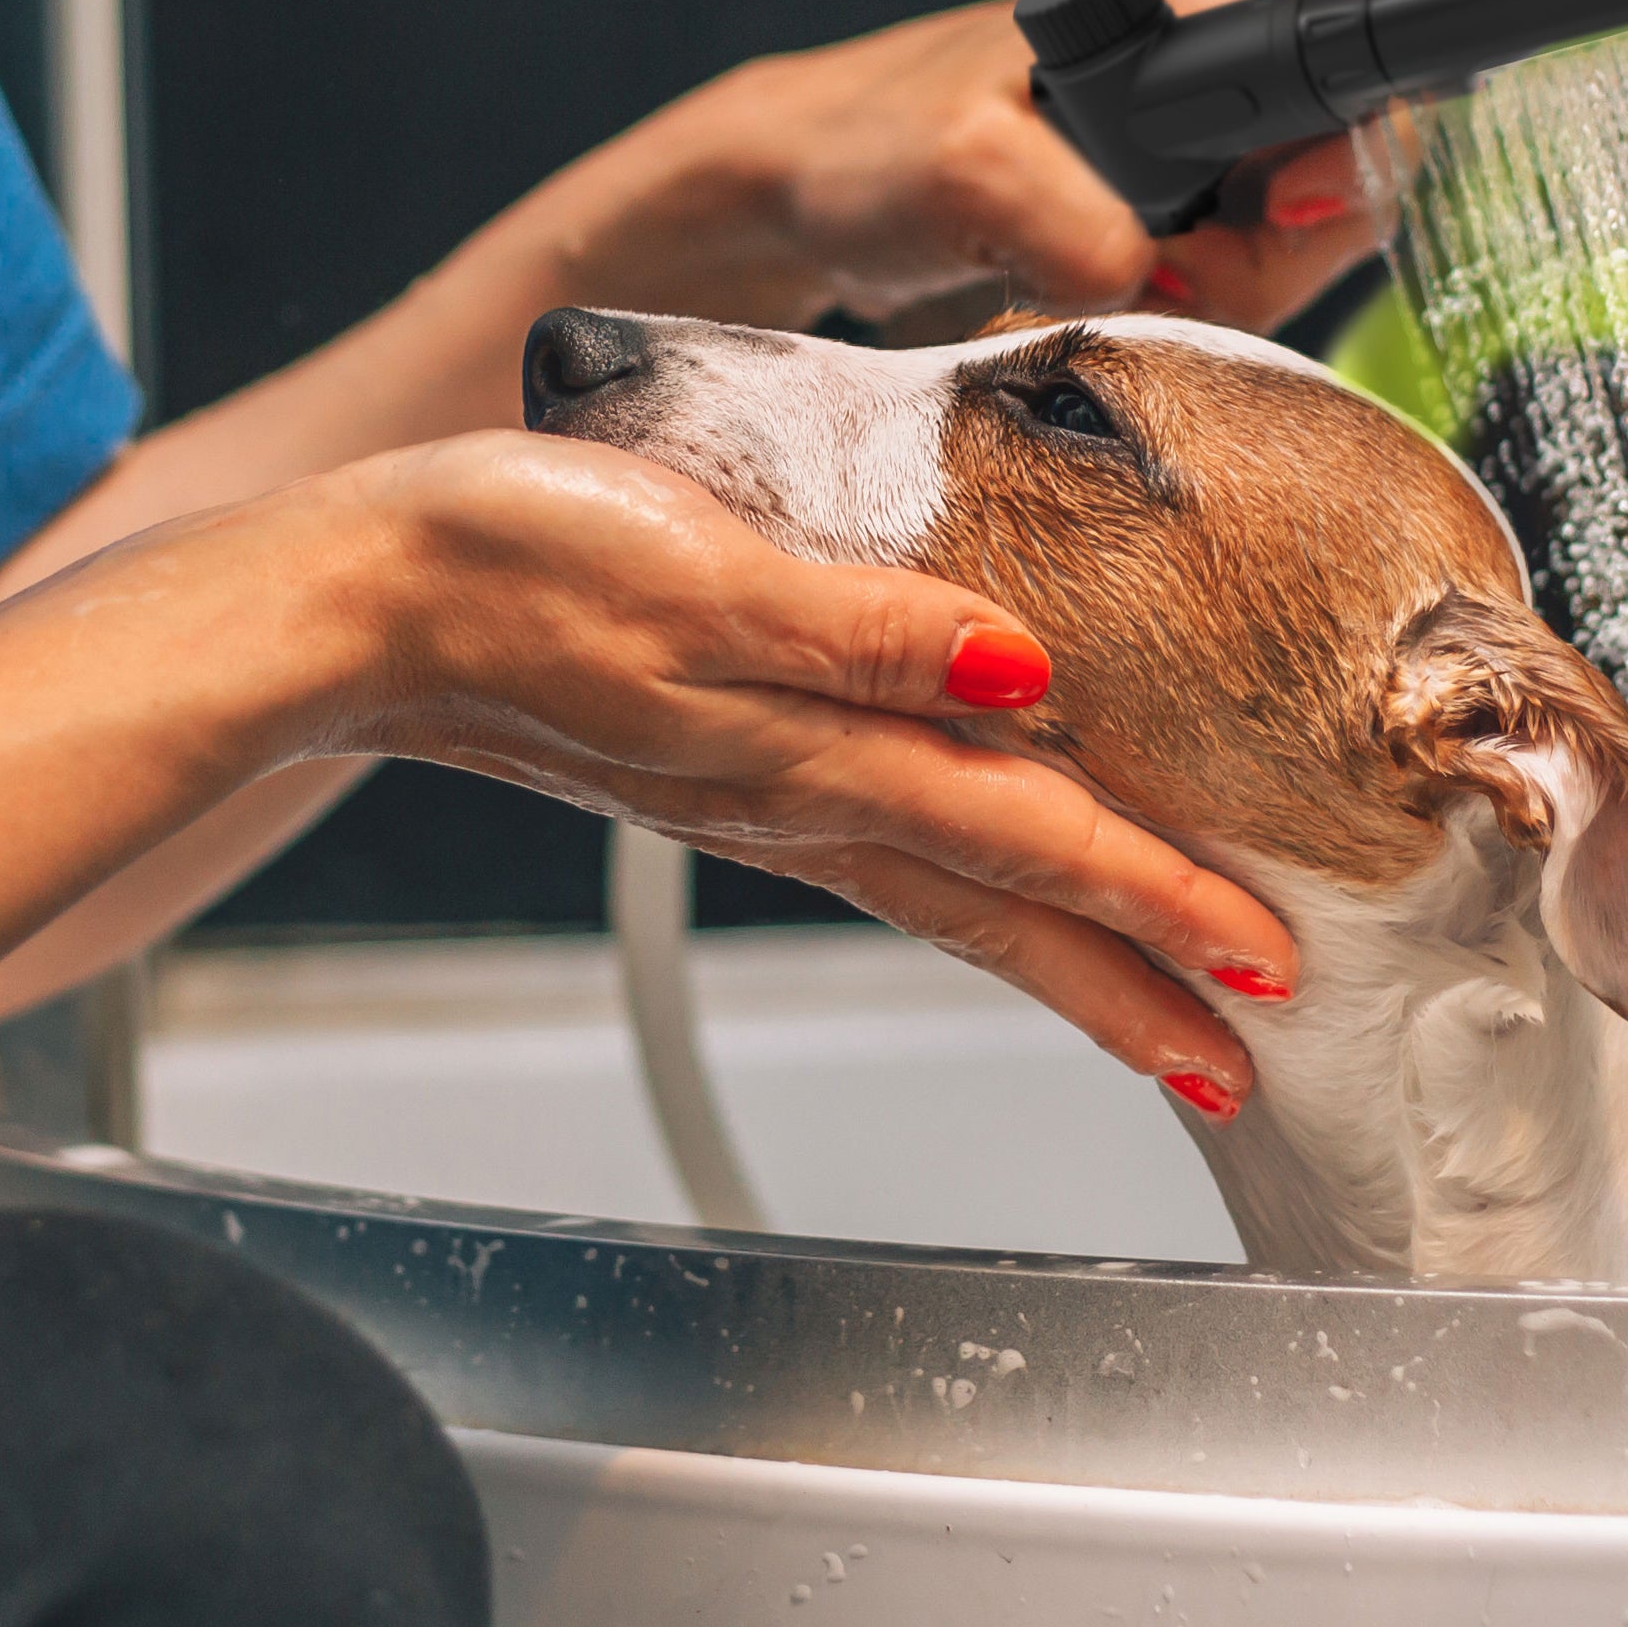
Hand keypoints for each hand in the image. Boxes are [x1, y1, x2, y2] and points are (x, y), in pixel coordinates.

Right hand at [329, 431, 1296, 1097]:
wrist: (367, 600)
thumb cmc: (510, 567)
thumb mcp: (700, 572)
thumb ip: (863, 632)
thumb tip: (1018, 672)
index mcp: (808, 755)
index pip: (1024, 844)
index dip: (1150, 903)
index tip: (1260, 965)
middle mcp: (797, 795)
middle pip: (999, 915)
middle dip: (1129, 990)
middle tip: (1239, 1059)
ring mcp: (757, 790)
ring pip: (948, 895)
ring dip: (1060, 957)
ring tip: (1149, 1003)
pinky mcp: (720, 757)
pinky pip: (883, 849)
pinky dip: (967, 882)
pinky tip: (982, 862)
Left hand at [523, 0, 1393, 335]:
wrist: (795, 191)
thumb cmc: (870, 144)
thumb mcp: (967, 174)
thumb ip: (1075, 225)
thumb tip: (1147, 275)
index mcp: (1197, 8)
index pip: (1361, 91)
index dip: (1344, 179)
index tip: (1277, 227)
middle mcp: (1212, 63)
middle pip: (1342, 194)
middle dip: (1260, 265)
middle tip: (1154, 278)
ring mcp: (1193, 145)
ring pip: (1288, 254)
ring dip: (1208, 300)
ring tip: (1099, 284)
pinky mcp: (1164, 208)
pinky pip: (1228, 283)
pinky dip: (1172, 315)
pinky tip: (1097, 301)